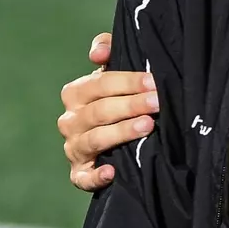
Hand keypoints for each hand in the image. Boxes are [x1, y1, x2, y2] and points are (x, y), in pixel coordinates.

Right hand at [57, 32, 158, 191]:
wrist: (117, 139)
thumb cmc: (119, 96)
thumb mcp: (113, 70)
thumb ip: (107, 49)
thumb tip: (98, 52)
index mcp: (76, 93)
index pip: (100, 84)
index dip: (128, 82)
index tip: (154, 82)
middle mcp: (70, 121)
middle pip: (99, 111)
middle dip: (131, 105)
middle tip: (158, 102)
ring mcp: (74, 148)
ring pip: (95, 140)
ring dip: (121, 133)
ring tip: (148, 126)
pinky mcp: (79, 173)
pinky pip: (83, 178)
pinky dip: (95, 176)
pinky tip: (112, 171)